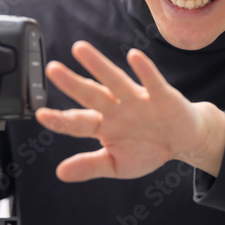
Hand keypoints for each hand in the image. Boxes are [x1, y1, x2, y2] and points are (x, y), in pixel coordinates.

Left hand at [35, 41, 224, 182]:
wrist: (183, 141)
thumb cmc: (148, 149)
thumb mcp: (117, 165)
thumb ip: (90, 166)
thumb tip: (60, 173)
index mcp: (104, 125)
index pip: (77, 123)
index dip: (60, 120)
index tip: (40, 115)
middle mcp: (117, 108)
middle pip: (91, 94)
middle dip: (72, 83)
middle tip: (52, 69)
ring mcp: (138, 100)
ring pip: (115, 81)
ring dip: (99, 66)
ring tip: (80, 50)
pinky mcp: (162, 96)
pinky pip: (152, 82)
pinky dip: (144, 70)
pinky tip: (133, 57)